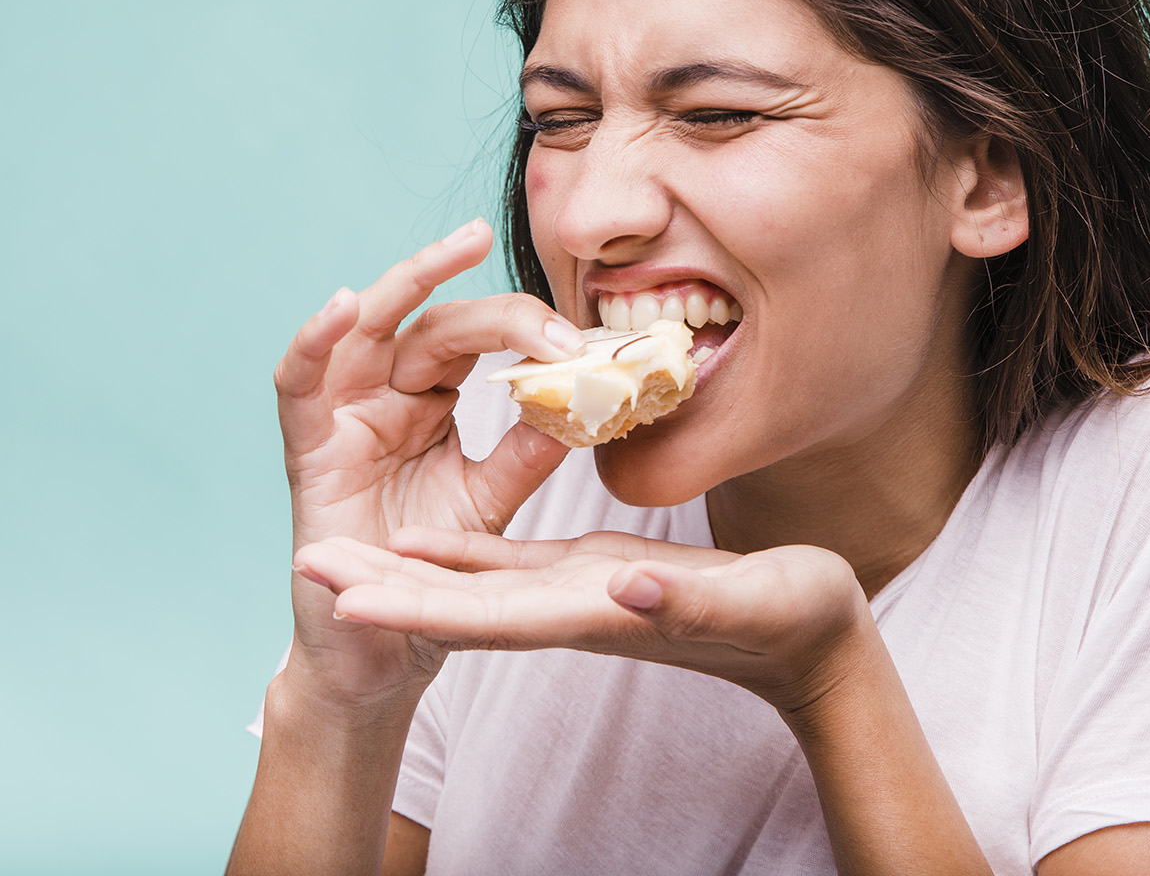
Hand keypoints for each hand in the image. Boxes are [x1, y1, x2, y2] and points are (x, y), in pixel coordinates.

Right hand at [272, 219, 584, 706]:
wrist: (384, 649)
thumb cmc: (434, 572)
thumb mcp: (494, 503)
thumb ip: (528, 454)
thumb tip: (585, 400)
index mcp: (435, 401)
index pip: (478, 339)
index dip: (523, 328)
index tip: (578, 334)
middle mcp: (389, 397)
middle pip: (431, 324)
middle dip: (469, 287)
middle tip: (494, 239)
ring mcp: (346, 420)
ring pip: (366, 331)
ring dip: (402, 284)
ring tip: (451, 248)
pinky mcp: (307, 451)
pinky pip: (298, 384)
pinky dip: (314, 342)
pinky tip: (344, 307)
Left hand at [291, 527, 872, 713]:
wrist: (815, 640)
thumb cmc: (796, 623)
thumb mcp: (751, 604)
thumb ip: (688, 603)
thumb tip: (623, 591)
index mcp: (598, 615)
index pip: (489, 619)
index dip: (415, 611)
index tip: (343, 602)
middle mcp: (572, 612)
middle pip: (458, 605)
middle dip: (382, 590)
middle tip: (304, 566)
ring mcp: (579, 596)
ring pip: (474, 585)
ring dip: (405, 574)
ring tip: (340, 555)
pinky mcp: (595, 575)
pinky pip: (513, 565)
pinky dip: (463, 555)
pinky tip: (427, 539)